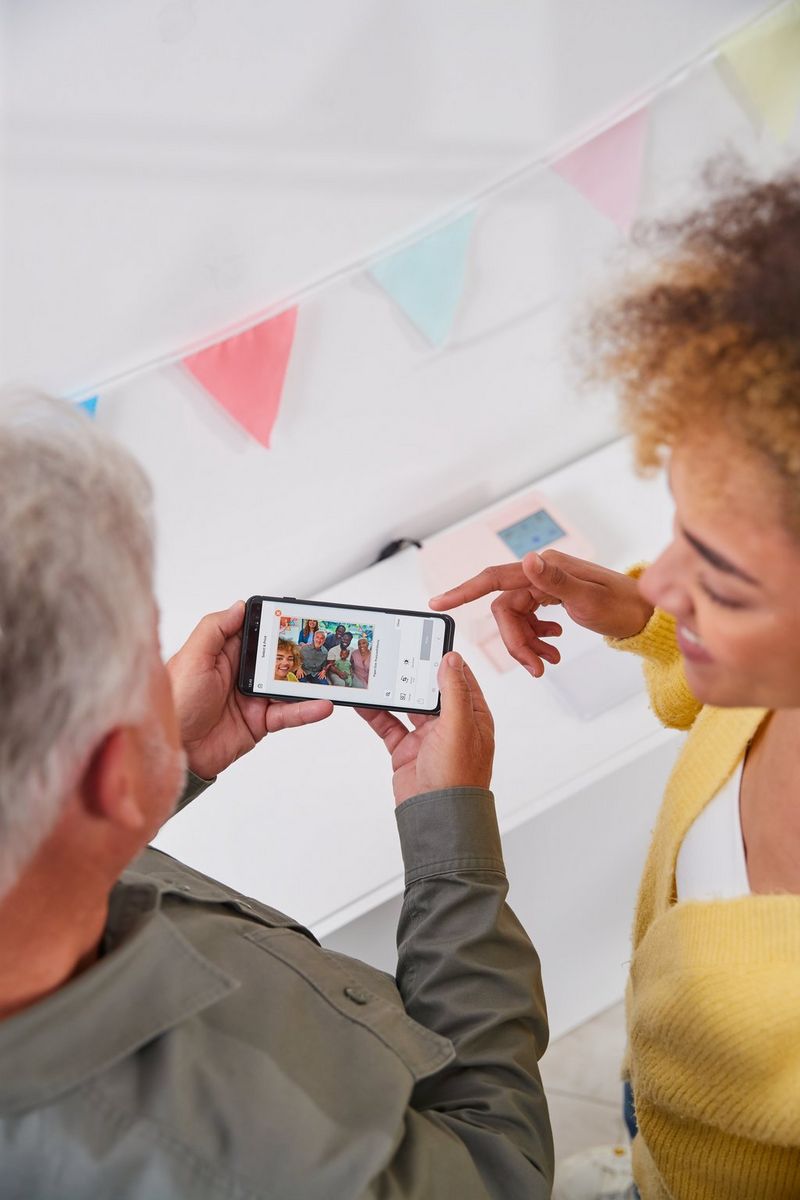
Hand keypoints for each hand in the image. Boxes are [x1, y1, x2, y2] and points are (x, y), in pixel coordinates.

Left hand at [167, 601, 332, 778]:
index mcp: (222, 653)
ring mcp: (252, 698)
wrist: (177, 751)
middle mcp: (239, 673)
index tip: (293, 617)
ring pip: (288, 685)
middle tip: (319, 647)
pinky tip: (320, 705)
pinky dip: (306, 709)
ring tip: (327, 676)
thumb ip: (216, 629)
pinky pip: (288, 713)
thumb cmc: (175, 704)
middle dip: (298, 652)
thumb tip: (238, 606)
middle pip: (277, 657)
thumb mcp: (192, 658)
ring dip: (308, 682)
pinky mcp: (260, 721)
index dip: (272, 624)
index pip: (253, 632)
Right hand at [357, 651, 493, 806]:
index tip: (427, 639)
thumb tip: (451, 658)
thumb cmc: (458, 777)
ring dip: (392, 688)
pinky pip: (388, 724)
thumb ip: (454, 691)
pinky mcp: (406, 749)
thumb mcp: (459, 727)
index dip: (444, 658)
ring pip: (406, 704)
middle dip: (411, 670)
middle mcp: (451, 724)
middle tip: (393, 649)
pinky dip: (375, 711)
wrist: (436, 816)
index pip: (460, 678)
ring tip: (374, 668)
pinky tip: (363, 698)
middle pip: (429, 688)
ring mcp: (427, 737)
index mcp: (473, 716)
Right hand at [429, 550, 653, 675]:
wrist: (645, 616)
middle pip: (505, 610)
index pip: (494, 578)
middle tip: (535, 668)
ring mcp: (545, 587)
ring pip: (516, 619)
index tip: (439, 604)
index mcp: (544, 568)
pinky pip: (530, 622)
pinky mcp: (551, 600)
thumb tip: (529, 560)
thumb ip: (555, 581)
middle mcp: (540, 573)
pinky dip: (536, 640)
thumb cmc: (622, 606)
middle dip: (515, 641)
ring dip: (527, 644)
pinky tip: (552, 649)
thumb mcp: (588, 599)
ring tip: (548, 662)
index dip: (463, 591)